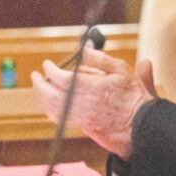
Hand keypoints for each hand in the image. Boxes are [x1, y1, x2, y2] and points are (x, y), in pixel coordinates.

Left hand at [30, 49, 155, 159]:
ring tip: (41, 88)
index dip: (50, 69)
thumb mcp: (122, 71)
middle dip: (39, 83)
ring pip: (51, 107)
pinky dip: (50, 109)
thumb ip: (100, 59)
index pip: (60, 77)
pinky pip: (58, 118)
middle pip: (50, 93)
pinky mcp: (81, 126)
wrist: (139, 123)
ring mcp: (80, 116)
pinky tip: (51, 104)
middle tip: (36, 76)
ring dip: (43, 96)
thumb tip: (84, 50)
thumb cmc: (132, 96)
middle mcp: (81, 103)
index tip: (47, 64)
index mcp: (90, 87)